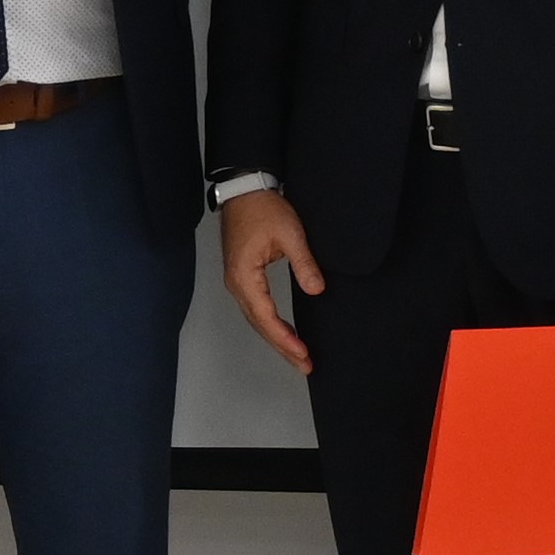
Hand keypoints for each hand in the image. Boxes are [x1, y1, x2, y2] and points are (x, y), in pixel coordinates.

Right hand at [221, 184, 322, 374]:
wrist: (245, 190)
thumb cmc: (263, 209)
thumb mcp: (291, 234)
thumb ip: (304, 263)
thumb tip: (317, 290)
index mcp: (245, 276)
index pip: (265, 316)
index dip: (284, 337)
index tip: (302, 352)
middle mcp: (237, 284)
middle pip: (259, 325)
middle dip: (282, 346)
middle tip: (305, 365)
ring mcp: (237, 282)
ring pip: (256, 320)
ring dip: (277, 339)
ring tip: (298, 357)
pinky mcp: (242, 278)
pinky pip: (256, 309)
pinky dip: (270, 325)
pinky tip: (285, 334)